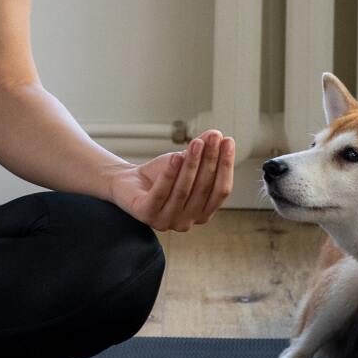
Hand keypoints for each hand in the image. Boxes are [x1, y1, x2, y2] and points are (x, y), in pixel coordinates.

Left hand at [102, 130, 235, 230]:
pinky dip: (169, 174)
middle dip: (210, 160)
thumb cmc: (161, 175)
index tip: (228, 142)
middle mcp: (187, 222)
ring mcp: (166, 222)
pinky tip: (175, 157)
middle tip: (213, 138)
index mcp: (202, 213)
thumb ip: (203, 151)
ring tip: (196, 143)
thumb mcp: (186, 162)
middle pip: (203, 189)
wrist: (129, 181)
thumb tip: (218, 135)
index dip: (226, 166)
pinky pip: (161, 193)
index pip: (221, 191)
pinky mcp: (146, 215)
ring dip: (191, 164)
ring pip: (183, 190)